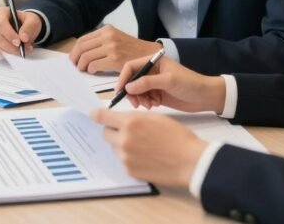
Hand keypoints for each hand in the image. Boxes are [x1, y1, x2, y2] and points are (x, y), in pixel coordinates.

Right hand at [0, 7, 40, 57]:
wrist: (25, 27)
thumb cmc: (27, 21)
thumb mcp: (33, 21)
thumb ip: (29, 27)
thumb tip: (23, 38)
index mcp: (1, 12)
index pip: (1, 24)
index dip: (9, 34)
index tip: (19, 42)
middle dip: (11, 46)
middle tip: (24, 49)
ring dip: (10, 51)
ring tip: (23, 50)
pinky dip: (6, 54)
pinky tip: (15, 52)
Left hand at [68, 25, 161, 72]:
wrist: (149, 55)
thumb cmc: (132, 50)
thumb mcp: (116, 38)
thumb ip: (101, 41)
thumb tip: (81, 51)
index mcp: (107, 30)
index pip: (83, 39)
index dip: (75, 50)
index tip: (73, 58)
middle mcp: (108, 36)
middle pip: (81, 48)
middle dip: (75, 58)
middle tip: (75, 65)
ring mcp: (111, 48)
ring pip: (85, 57)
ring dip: (81, 65)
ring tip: (84, 69)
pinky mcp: (115, 60)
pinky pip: (94, 65)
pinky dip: (90, 69)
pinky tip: (93, 71)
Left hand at [90, 109, 206, 188]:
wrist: (190, 161)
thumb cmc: (177, 137)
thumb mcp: (156, 118)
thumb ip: (134, 117)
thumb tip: (120, 118)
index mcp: (130, 122)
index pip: (102, 116)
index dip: (97, 115)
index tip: (94, 114)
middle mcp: (124, 139)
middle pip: (106, 132)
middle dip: (113, 130)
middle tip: (128, 131)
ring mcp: (125, 156)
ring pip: (115, 147)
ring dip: (122, 144)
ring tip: (143, 146)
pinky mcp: (130, 170)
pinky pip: (123, 160)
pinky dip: (130, 157)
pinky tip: (146, 156)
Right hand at [116, 55, 226, 113]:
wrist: (206, 97)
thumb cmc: (190, 84)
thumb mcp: (169, 81)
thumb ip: (147, 83)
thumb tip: (128, 87)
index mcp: (154, 61)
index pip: (131, 67)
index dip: (123, 78)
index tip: (120, 90)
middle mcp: (151, 71)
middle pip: (131, 80)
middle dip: (131, 92)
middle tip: (135, 103)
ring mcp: (154, 83)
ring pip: (136, 91)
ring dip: (139, 99)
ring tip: (149, 105)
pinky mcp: (157, 94)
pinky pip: (144, 98)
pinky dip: (145, 103)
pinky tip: (154, 106)